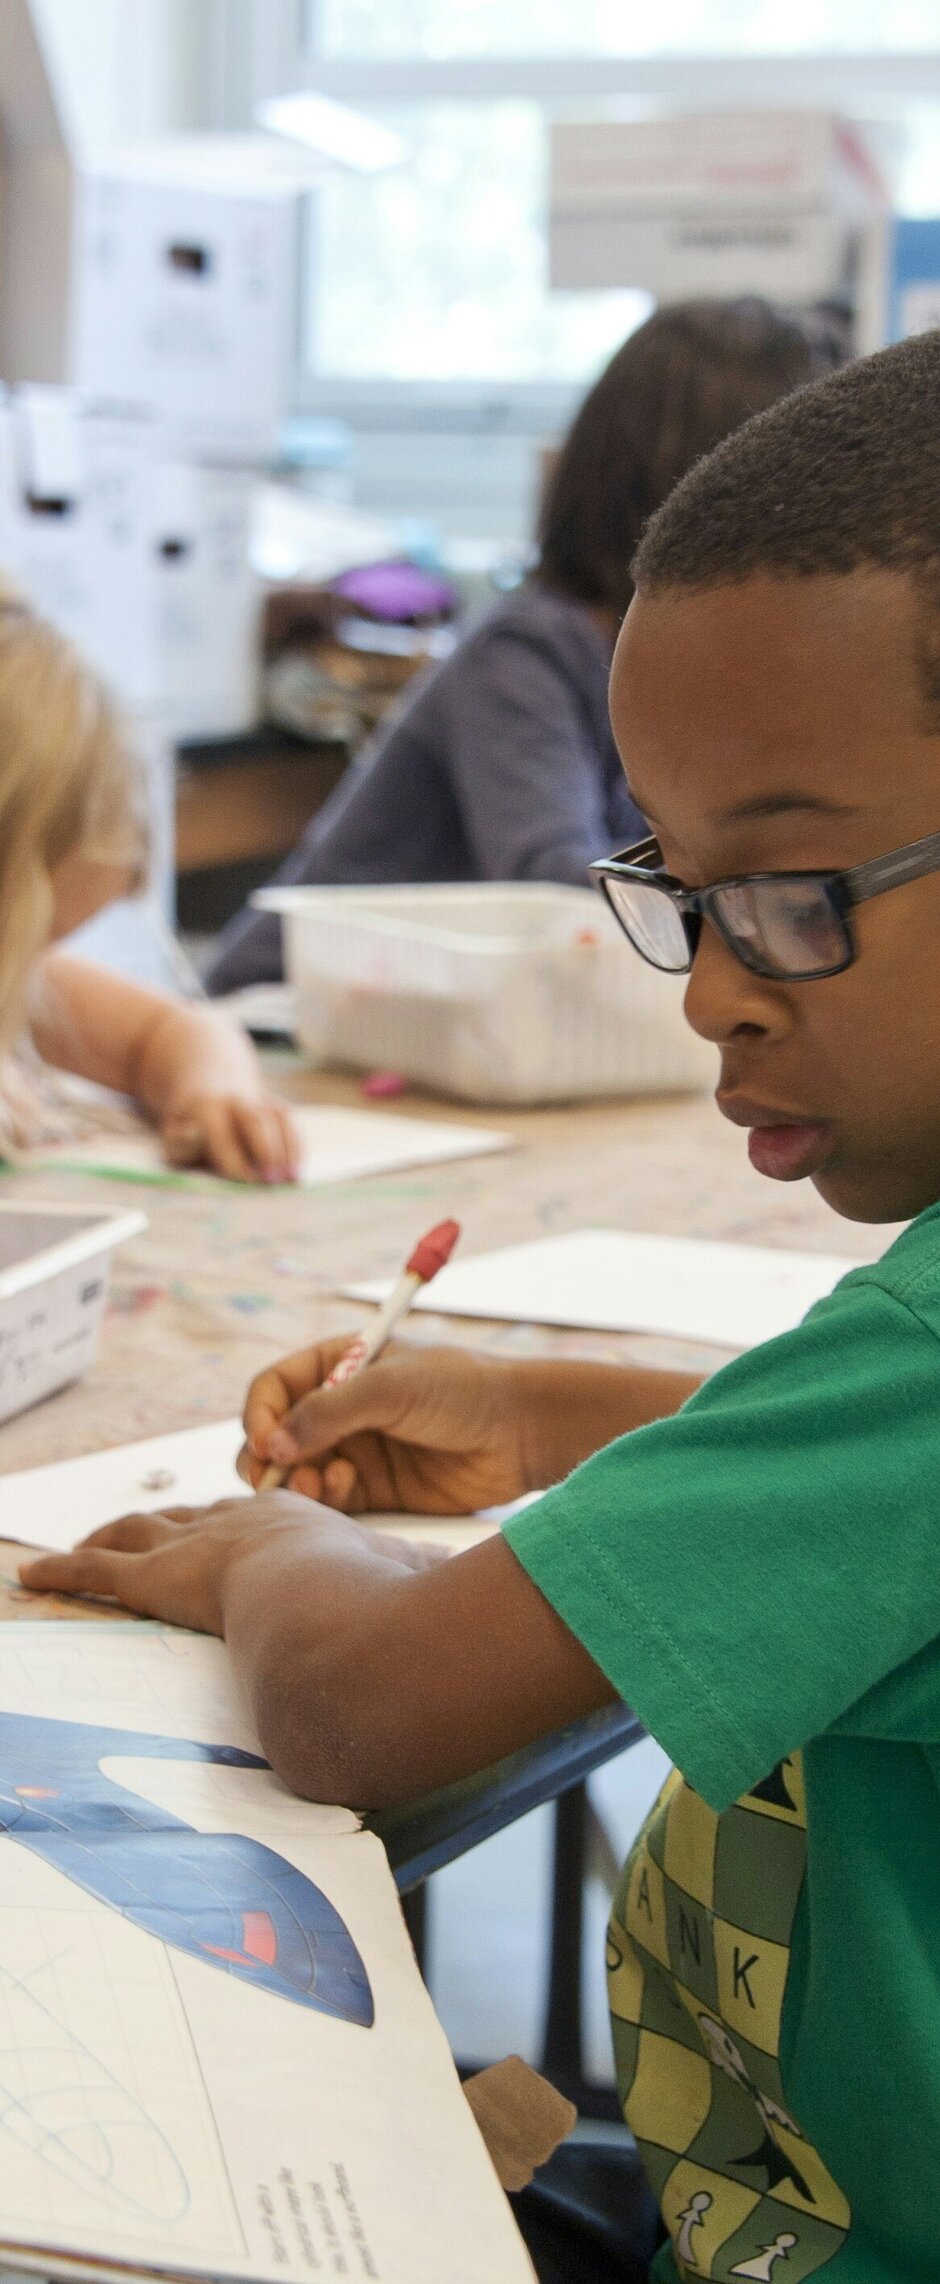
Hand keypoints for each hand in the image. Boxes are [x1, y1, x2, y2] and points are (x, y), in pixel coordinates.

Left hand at [17, 1493, 444, 1633]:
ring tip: (70, 1551)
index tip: (215, 1526)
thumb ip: (419, 1592)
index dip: (227, 1520)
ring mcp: (200, 1546)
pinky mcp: (165, 1580)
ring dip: (102, 1541)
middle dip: (157, 1520)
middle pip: (188, 1514)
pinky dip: (66, 1573)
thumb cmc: (385, 1603)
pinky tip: (34, 1576)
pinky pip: (102, 1572)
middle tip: (130, 1525)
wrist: (345, 1605)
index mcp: (297, 1526)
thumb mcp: (406, 1591)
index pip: (250, 1517)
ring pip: (136, 1535)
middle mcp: (243, 1523)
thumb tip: (460, 1611)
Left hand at [162, 1093, 299, 1183]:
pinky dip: (297, 1148)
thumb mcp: (174, 1135)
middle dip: (265, 1150)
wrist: (210, 1083)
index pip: (222, 1135)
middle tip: (271, 1181)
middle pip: (256, 1121)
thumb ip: (181, 1143)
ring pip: (279, 1120)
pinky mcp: (277, 1106)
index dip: (234, 1158)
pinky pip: (291, 1124)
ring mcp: (261, 1100)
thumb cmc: (191, 1125)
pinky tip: (298, 1172)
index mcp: (206, 1108)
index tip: (245, 1182)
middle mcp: (237, 1101)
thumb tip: (195, 1136)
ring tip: (292, 1179)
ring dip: (288, 1150)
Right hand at [240, 1338, 535, 1514]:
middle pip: (276, 1435)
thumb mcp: (390, 1387)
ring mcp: (357, 1449)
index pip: (275, 1388)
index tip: (263, 1441)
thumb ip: (327, 1412)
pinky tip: (341, 1488)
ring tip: (319, 1483)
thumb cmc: (462, 1390)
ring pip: (297, 1472)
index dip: (259, 1414)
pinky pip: (329, 1499)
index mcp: (341, 1365)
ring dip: (295, 1480)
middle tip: (274, 1476)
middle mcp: (341, 1408)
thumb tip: (269, 1444)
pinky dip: (323, 1498)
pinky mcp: (375, 1490)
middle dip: (267, 1457)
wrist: (523, 1432)